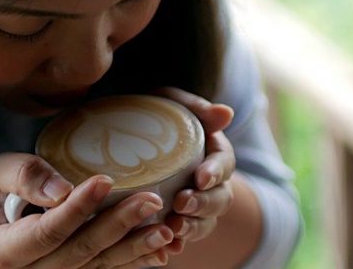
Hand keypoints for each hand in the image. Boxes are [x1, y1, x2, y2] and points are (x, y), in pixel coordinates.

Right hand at [0, 152, 175, 267]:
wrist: (0, 224)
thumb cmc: (0, 192)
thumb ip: (25, 176)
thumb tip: (62, 191)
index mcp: (4, 250)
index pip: (47, 231)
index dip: (78, 208)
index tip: (106, 180)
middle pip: (80, 250)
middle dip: (119, 226)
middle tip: (152, 201)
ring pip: (99, 265)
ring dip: (134, 248)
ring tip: (165, 230)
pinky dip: (134, 260)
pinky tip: (159, 249)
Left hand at [153, 88, 235, 244]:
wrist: (128, 131)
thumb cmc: (155, 112)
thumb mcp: (173, 102)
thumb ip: (197, 107)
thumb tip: (225, 112)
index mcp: (213, 152)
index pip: (224, 163)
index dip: (215, 173)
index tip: (200, 178)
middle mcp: (209, 181)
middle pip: (218, 198)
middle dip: (203, 204)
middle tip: (181, 204)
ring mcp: (194, 202)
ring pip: (204, 221)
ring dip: (192, 227)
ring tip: (174, 229)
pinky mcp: (175, 218)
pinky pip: (182, 236)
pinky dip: (175, 245)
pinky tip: (166, 250)